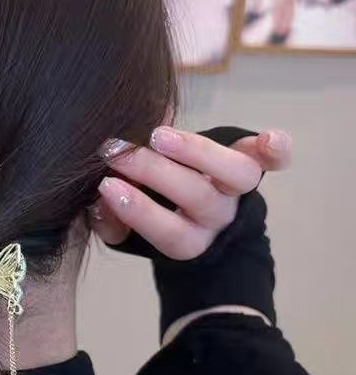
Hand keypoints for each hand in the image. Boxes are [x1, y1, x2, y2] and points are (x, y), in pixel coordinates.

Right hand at [92, 127, 291, 259]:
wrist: (188, 207)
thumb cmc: (149, 211)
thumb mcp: (125, 227)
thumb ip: (110, 221)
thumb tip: (98, 203)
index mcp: (187, 239)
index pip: (170, 233)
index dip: (141, 212)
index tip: (108, 186)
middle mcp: (217, 217)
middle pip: (197, 197)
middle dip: (154, 172)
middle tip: (116, 151)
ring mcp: (238, 191)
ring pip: (235, 175)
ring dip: (196, 152)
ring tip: (157, 135)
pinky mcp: (254, 165)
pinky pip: (274, 160)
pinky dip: (275, 150)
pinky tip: (270, 138)